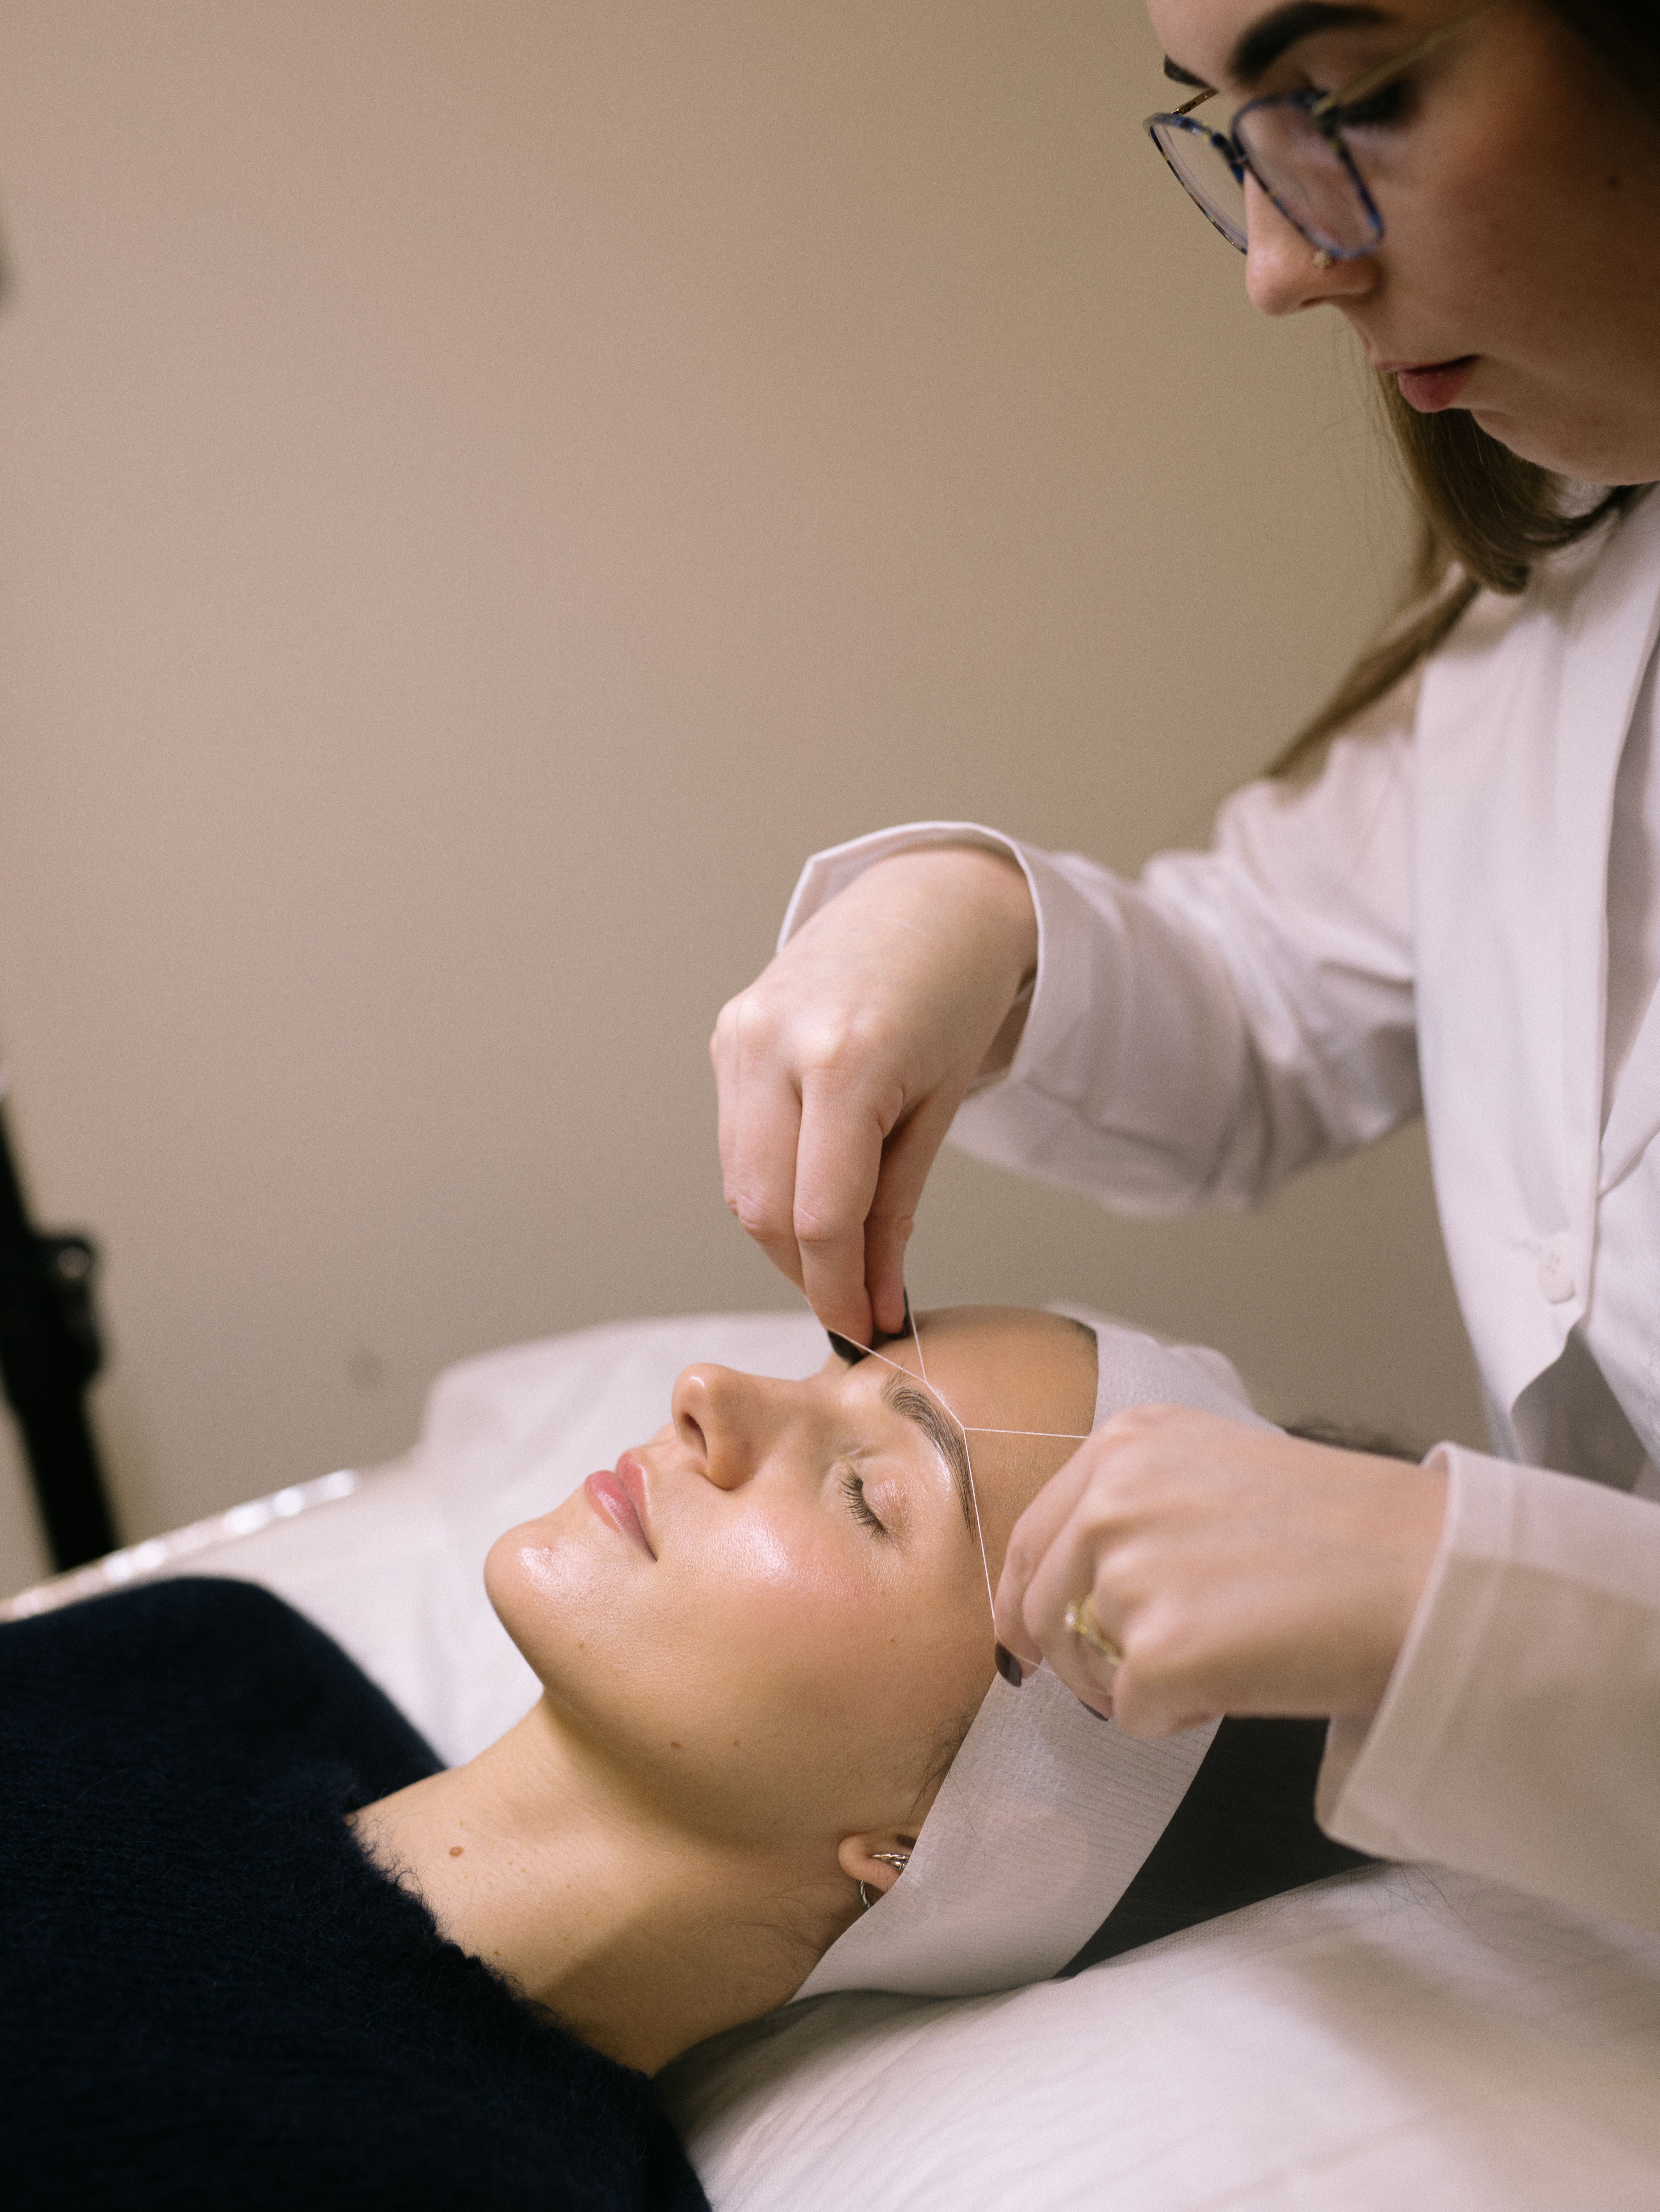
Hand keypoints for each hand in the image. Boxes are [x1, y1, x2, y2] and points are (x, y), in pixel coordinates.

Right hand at [711, 846, 1036, 1341]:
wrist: (929, 901)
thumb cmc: (954, 999)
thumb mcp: (939, 1110)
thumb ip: (896, 1211)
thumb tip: (875, 1306)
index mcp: (846, 1059)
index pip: (821, 1216)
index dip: (838, 1289)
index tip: (864, 1330)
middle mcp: (777, 1043)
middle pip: (766, 1208)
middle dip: (807, 1272)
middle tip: (853, 1303)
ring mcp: (742, 1034)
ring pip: (740, 1182)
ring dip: (783, 1234)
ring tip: (838, 1250)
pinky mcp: (727, 1033)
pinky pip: (736, 1139)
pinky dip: (770, 1181)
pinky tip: (813, 1184)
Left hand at [993, 1407, 1447, 1734]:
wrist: (1429, 1571)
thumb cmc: (1345, 1530)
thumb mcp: (1215, 1471)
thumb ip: (1137, 1509)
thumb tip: (1071, 1585)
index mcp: (1124, 1447)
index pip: (1030, 1538)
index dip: (1026, 1599)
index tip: (1030, 1640)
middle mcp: (1112, 1500)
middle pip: (1042, 1608)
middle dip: (1080, 1656)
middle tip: (1148, 1671)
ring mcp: (1130, 1575)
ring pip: (1085, 1666)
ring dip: (1140, 1682)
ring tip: (1226, 1655)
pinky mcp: (1161, 1654)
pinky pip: (1132, 1714)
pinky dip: (1178, 1716)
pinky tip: (1242, 1680)